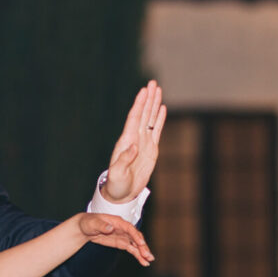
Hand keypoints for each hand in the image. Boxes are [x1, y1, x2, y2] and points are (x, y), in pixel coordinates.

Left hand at [79, 213, 153, 266]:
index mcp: (117, 221)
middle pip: (136, 237)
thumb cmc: (89, 222)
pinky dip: (137, 255)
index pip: (129, 228)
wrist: (84, 228)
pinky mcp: (121, 243)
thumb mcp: (93, 223)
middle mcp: (123, 228)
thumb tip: (109, 228)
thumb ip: (101, 225)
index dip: (136, 236)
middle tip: (147, 255)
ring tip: (148, 261)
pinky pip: (132, 249)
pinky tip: (143, 261)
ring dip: (143, 252)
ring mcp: (123, 236)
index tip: (141, 243)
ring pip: (136, 244)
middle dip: (142, 246)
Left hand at [102, 80, 165, 202]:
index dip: (139, 104)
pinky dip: (160, 119)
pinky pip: (157, 130)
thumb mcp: (117, 173)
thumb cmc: (116, 184)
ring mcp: (143, 142)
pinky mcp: (151, 149)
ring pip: (150, 119)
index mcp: (126, 142)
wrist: (121, 193)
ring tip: (158, 90)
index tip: (143, 91)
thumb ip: (124, 160)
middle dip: (148, 98)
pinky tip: (162, 108)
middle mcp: (134, 138)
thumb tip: (133, 147)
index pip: (134, 118)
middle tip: (153, 83)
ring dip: (154, 104)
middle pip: (143, 114)